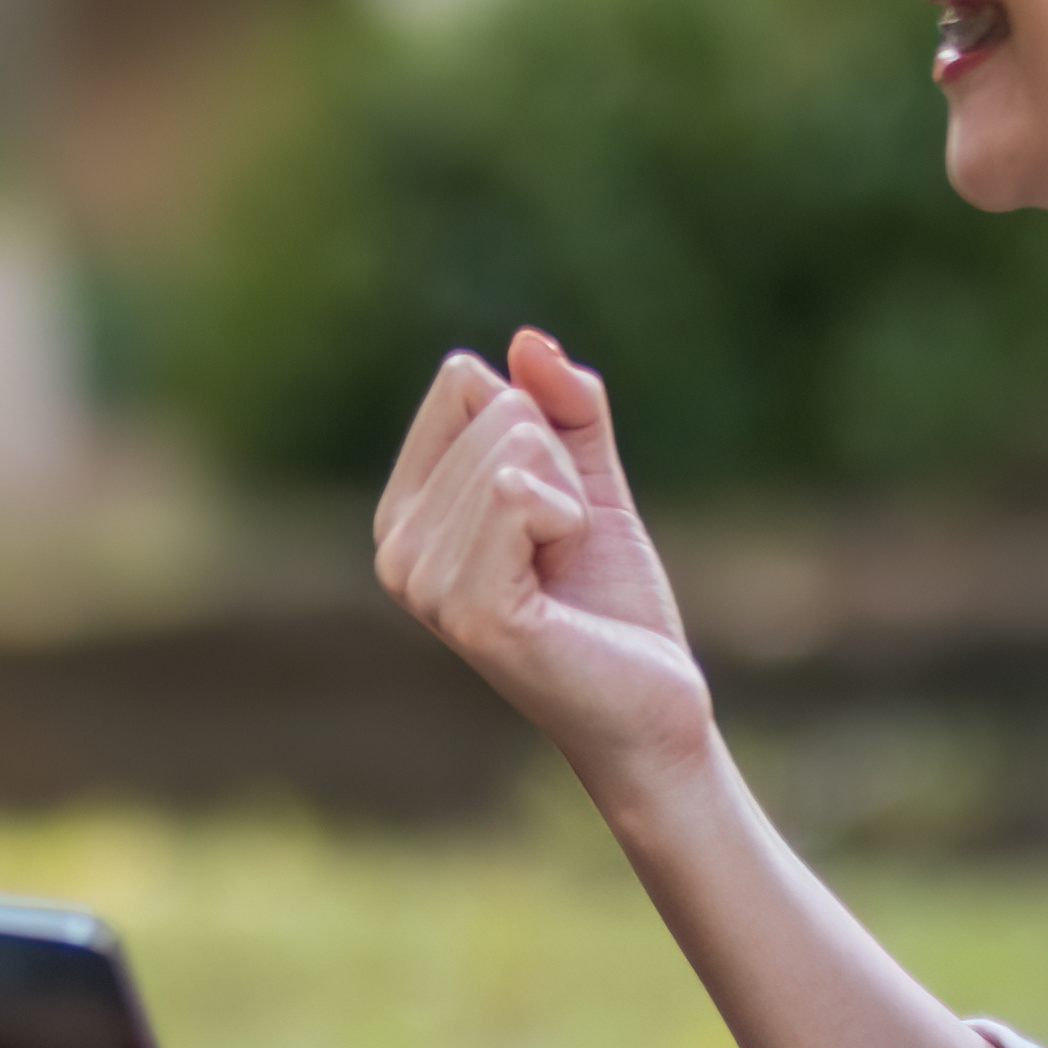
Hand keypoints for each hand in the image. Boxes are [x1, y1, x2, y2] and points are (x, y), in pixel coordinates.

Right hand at [373, 330, 715, 807]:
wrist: (652, 707)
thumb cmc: (612, 607)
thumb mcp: (591, 485)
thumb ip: (565, 409)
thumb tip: (527, 340)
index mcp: (406, 512)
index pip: (463, 384)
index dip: (538, 428)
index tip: (551, 507)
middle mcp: (396, 547)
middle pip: (496, 410)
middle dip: (561, 468)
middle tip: (565, 550)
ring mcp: (423, 583)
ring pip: (514, 449)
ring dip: (569, 499)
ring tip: (563, 568)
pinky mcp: (468, 608)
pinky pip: (518, 495)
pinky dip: (569, 521)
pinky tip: (564, 581)